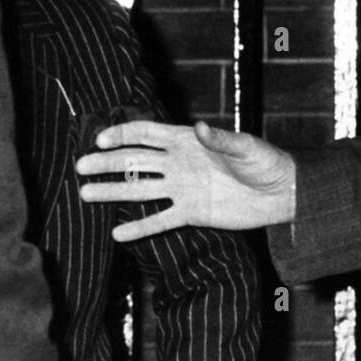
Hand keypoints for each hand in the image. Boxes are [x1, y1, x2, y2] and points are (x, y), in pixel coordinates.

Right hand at [75, 120, 295, 240]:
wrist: (280, 194)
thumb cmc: (265, 161)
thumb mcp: (245, 147)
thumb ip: (221, 139)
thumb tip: (200, 127)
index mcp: (187, 140)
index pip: (146, 133)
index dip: (122, 134)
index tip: (99, 140)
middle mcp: (178, 163)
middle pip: (135, 160)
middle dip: (107, 162)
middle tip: (80, 167)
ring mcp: (182, 188)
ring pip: (140, 188)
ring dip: (113, 190)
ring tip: (85, 193)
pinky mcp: (190, 213)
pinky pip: (160, 219)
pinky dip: (140, 226)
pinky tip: (117, 233)